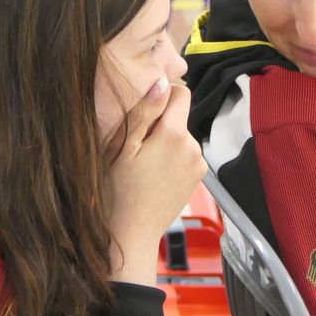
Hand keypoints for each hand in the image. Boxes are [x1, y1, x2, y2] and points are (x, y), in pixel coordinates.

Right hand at [105, 82, 206, 285]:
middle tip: (135, 146)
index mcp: (175, 134)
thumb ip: (143, 112)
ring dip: (164, 142)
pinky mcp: (197, 178)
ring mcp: (198, 164)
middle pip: (179, 116)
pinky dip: (170, 158)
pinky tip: (152, 175)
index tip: (141, 114)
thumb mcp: (122, 147)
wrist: (130, 235)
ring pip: (180, 136)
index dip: (160, 97)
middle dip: (159, 123)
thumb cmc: (117, 192)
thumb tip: (162, 81)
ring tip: (142, 164)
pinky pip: (184, 154)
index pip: (180, 92)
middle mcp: (194, 147)